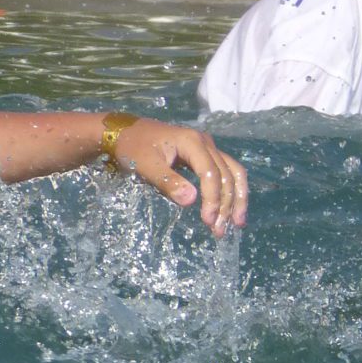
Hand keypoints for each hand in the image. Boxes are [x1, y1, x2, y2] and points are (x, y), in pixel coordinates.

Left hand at [110, 119, 249, 233]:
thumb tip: (191, 201)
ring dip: (236, 198)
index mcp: (192, 142)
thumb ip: (168, 182)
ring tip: (237, 223)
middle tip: (219, 230)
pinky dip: (232, 190)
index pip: (211, 173)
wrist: (124, 131)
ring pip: (233, 173)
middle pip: (227, 175)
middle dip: (226, 204)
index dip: (212, 198)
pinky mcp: (206, 154)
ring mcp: (208, 147)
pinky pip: (227, 171)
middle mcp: (206, 143)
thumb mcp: (145, 166)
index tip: (207, 221)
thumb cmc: (132, 148)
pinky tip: (233, 207)